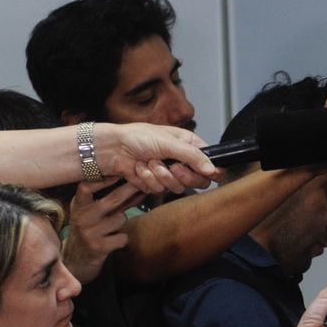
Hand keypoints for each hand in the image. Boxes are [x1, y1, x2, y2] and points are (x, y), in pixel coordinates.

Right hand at [61, 179, 141, 283]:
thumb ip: (113, 200)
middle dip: (129, 190)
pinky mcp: (97, 247)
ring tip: (110, 229)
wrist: (77, 260)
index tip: (118, 171)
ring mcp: (88, 233)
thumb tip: (138, 184)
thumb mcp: (95, 213)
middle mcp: (81, 217)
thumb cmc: (92, 230)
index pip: (86, 187)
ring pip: (120, 219)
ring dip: (121, 222)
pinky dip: (122, 239)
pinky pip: (122, 237)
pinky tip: (112, 241)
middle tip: (144, 183)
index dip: (102, 179)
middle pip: (111, 200)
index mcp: (79, 205)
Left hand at [94, 123, 215, 192]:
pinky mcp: (155, 183)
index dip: (211, 170)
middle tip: (172, 166)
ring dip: (161, 175)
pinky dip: (148, 179)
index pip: (210, 163)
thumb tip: (213, 169)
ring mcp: (169, 173)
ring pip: (177, 187)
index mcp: (189, 146)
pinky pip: (160, 189)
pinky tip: (140, 168)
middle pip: (197, 180)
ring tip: (149, 162)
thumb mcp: (169, 142)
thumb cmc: (138, 137)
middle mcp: (182, 160)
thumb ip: (193, 156)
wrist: (113, 148)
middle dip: (182, 175)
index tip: (208, 173)